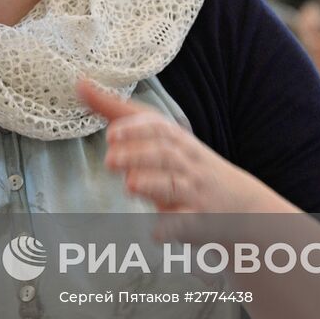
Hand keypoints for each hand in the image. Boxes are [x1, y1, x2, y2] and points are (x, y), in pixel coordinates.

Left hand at [79, 79, 264, 213]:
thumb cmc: (184, 164)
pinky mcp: (196, 221)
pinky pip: (184, 224)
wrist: (239, 205)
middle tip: (110, 160)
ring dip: (152, 184)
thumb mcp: (158, 136)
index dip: (136, 129)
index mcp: (175, 141)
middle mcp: (185, 163)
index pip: (159, 128)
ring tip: (131, 185)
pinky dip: (170, 228)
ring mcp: (192, 193)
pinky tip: (156, 233)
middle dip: (137, 155)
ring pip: (173, 186)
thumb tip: (80, 84)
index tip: (112, 132)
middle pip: (163, 155)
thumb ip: (118, 113)